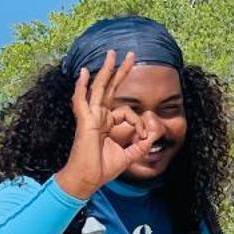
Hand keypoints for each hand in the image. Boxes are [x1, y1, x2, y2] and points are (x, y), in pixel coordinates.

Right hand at [54, 50, 159, 198]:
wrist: (87, 179)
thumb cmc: (103, 169)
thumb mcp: (129, 156)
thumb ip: (141, 145)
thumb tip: (152, 135)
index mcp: (108, 124)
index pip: (128, 112)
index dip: (140, 123)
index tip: (145, 137)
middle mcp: (99, 117)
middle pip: (111, 88)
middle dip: (121, 71)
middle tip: (131, 55)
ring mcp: (91, 117)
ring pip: (99, 88)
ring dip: (106, 70)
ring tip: (112, 54)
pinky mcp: (85, 121)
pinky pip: (81, 100)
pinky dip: (82, 86)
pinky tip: (84, 73)